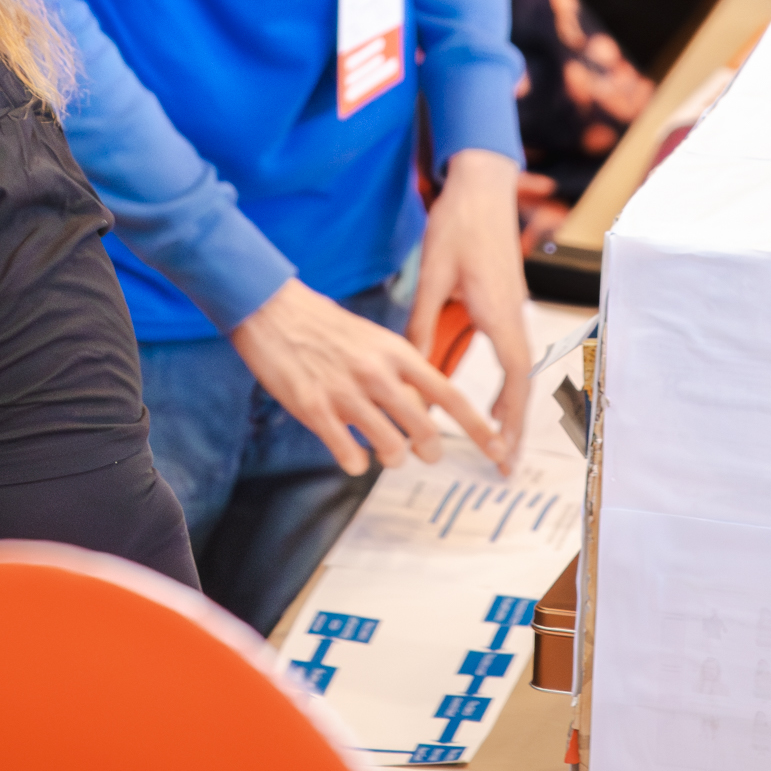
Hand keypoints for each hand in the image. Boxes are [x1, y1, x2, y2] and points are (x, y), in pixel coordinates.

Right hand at [228, 277, 502, 478]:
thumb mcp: (374, 339)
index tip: (497, 447)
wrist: (272, 309)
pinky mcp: (314, 410)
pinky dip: (354, 462)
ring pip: (389, 448)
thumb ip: (400, 371)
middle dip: (430, 451)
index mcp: (396, 353)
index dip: (477, 427)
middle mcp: (377, 374)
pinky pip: (347, 455)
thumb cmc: (325, 325)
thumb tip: (420, 407)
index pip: (449, 395)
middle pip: (423, 430)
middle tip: (426, 453)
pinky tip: (348, 452)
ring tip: (383, 452)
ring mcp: (345, 394)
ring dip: (391, 458)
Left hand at [409, 147, 532, 473]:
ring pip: (516, 368)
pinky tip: (490, 395)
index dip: (507, 417)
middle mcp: (512, 316)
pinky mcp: (505, 300)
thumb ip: (423, 324)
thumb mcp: (433, 277)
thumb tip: (409, 371)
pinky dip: (504, 380)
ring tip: (498, 441)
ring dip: (509, 405)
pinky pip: (508, 350)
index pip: (513, 378)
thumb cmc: (459, 225)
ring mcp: (512, 308)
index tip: (501, 450)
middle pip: (520, 382)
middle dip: (513, 425)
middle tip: (504, 463)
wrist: (482, 186)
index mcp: (497, 313)